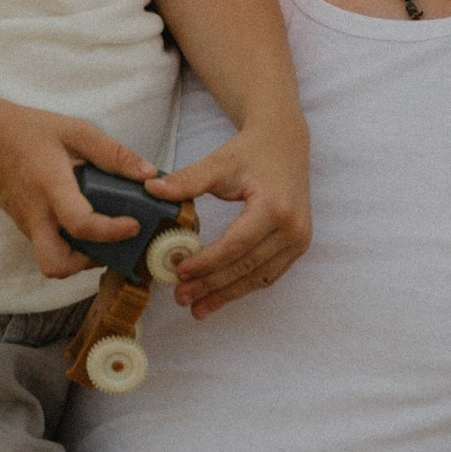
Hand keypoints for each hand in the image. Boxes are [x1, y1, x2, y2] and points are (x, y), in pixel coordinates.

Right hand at [0, 100, 155, 277]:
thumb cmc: (30, 130)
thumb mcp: (75, 131)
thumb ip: (112, 153)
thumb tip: (148, 174)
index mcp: (50, 185)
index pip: (80, 224)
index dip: (110, 231)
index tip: (133, 225)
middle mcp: (35, 213)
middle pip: (56, 264)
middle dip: (86, 264)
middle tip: (106, 243)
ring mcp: (25, 223)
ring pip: (50, 260)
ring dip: (77, 257)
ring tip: (97, 233)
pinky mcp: (21, 225)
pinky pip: (45, 246)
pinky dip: (66, 244)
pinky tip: (79, 222)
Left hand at [145, 117, 310, 317]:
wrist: (285, 142)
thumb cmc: (250, 151)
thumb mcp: (219, 162)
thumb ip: (187, 180)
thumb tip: (151, 189)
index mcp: (273, 207)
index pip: (236, 245)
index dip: (207, 262)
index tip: (179, 272)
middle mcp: (292, 228)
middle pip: (247, 267)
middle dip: (212, 286)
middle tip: (182, 298)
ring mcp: (299, 239)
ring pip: (259, 277)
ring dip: (227, 294)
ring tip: (197, 308)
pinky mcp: (299, 245)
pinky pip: (269, 274)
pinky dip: (244, 286)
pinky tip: (220, 295)